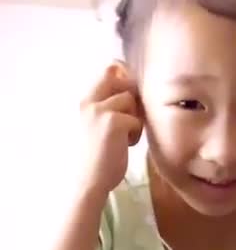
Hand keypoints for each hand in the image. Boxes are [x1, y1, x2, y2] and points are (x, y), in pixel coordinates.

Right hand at [79, 61, 142, 194]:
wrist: (88, 180)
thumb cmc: (94, 158)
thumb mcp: (96, 126)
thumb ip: (108, 107)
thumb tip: (132, 93)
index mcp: (84, 101)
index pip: (108, 69)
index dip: (125, 75)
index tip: (131, 92)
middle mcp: (90, 100)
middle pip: (122, 78)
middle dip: (132, 96)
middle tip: (130, 118)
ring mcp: (100, 110)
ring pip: (131, 100)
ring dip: (134, 118)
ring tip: (125, 137)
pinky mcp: (113, 122)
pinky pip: (136, 121)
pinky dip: (136, 135)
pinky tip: (126, 146)